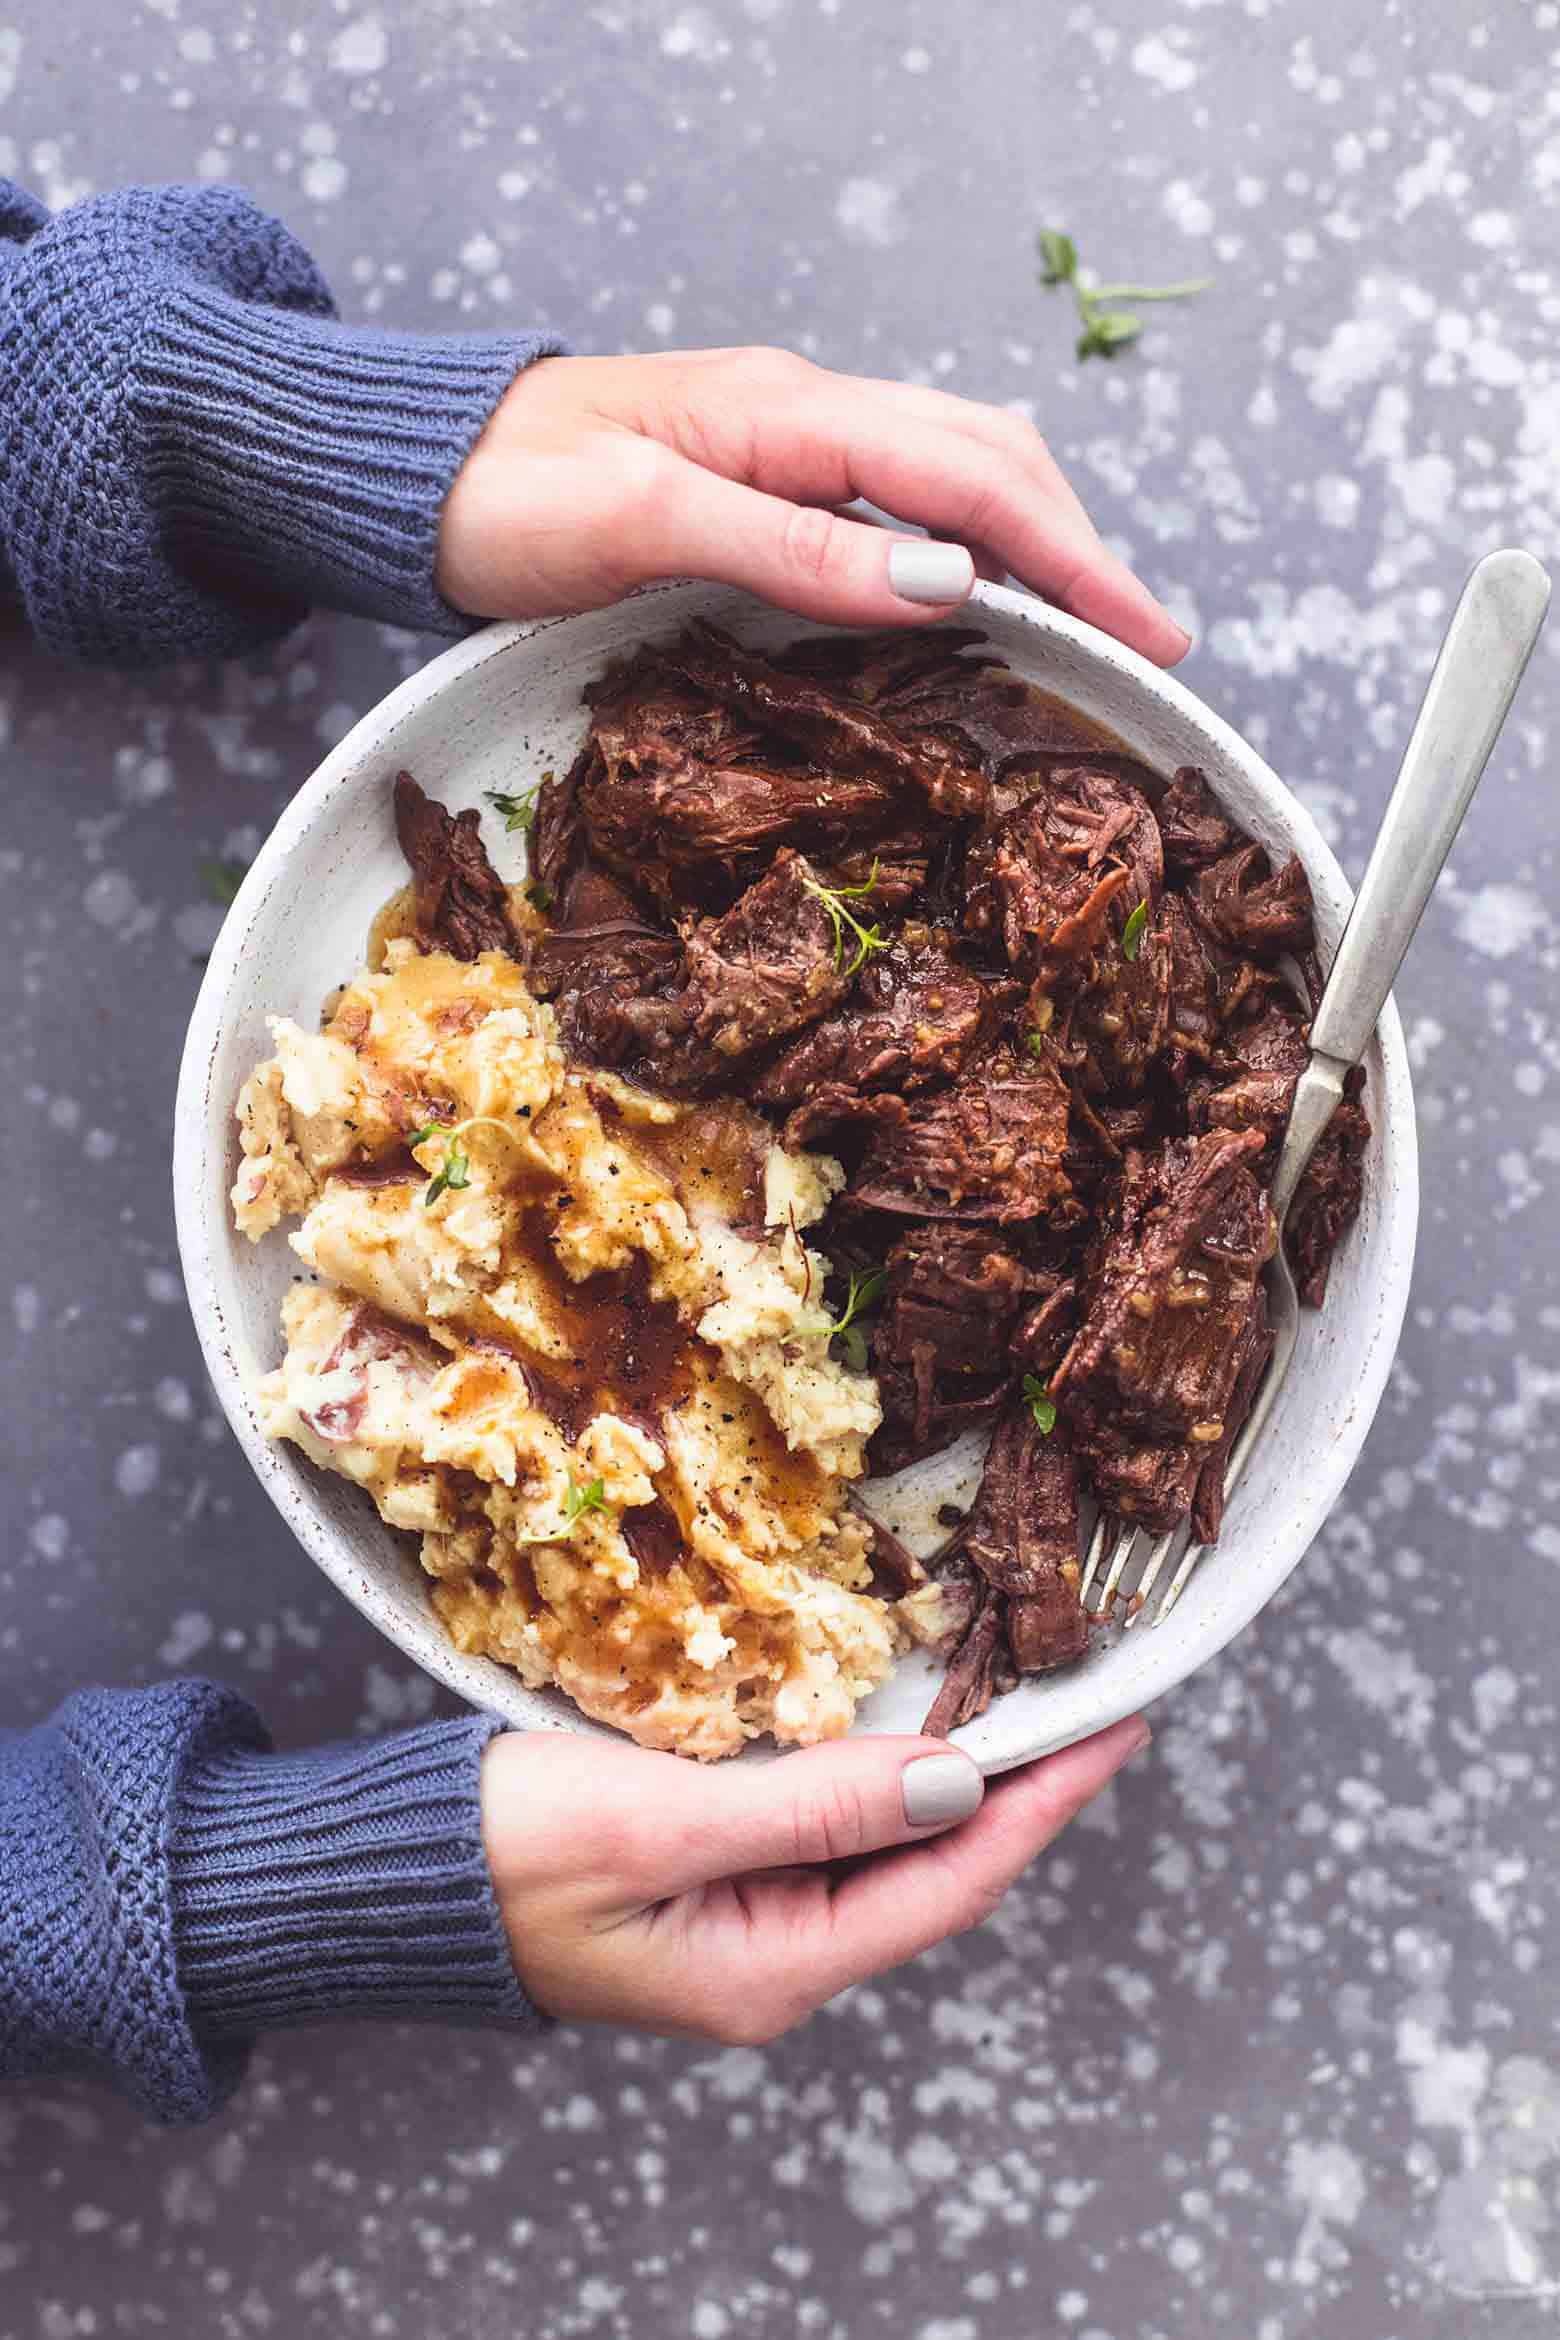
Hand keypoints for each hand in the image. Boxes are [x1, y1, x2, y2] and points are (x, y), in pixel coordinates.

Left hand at [437, 349, 1188, 663]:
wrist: (414, 472)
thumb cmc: (506, 494)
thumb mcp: (643, 523)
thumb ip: (793, 546)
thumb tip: (943, 586)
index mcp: (789, 413)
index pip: (971, 475)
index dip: (1070, 555)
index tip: (1146, 631)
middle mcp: (804, 413)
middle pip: (987, 458)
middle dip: (1078, 546)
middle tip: (1149, 641)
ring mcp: (784, 443)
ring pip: (951, 472)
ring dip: (1033, 542)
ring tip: (1091, 623)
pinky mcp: (760, 479)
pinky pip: (896, 501)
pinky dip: (964, 547)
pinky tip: (979, 599)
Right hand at [480, 1716, 1147, 2043]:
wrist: (384, 1877)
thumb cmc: (503, 1855)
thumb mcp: (662, 1823)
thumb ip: (812, 1805)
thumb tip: (954, 1780)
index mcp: (771, 1969)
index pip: (951, 1880)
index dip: (1042, 1801)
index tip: (1115, 1729)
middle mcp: (773, 1961)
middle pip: (932, 1871)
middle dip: (1017, 1788)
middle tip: (1087, 1700)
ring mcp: (741, 1924)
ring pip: (884, 1848)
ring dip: (951, 1779)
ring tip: (1022, 1705)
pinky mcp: (710, 1880)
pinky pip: (826, 1830)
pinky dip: (878, 1775)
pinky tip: (902, 1730)